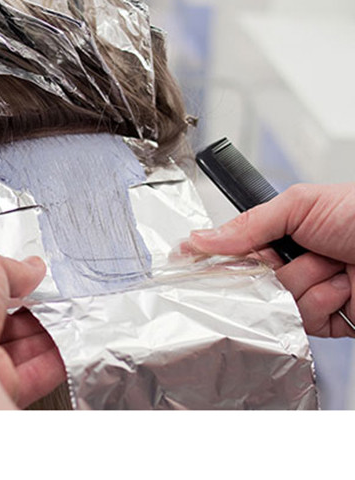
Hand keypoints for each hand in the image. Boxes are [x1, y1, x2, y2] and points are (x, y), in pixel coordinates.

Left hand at [0, 239, 65, 408]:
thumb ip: (7, 265)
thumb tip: (28, 269)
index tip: (17, 273)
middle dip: (21, 307)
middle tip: (43, 295)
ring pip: (10, 347)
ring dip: (40, 332)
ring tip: (62, 316)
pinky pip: (27, 375)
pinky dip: (49, 360)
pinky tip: (64, 345)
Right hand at [188, 183, 354, 337]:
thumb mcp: (300, 204)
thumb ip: (248, 224)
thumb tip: (200, 238)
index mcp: (281, 231)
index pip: (234, 248)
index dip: (216, 255)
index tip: (187, 258)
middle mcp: (291, 261)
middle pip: (250, 279)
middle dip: (271, 268)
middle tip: (290, 254)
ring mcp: (308, 290)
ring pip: (276, 302)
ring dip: (306, 282)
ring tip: (334, 264)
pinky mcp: (327, 319)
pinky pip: (303, 322)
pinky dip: (323, 303)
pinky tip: (343, 287)